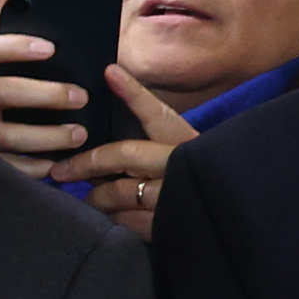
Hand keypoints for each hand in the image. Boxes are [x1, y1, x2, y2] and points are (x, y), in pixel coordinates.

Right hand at [0, 36, 86, 171]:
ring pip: (8, 135)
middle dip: (48, 94)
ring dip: (48, 136)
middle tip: (79, 97)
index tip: (49, 50)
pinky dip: (29, 167)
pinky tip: (51, 165)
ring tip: (77, 134)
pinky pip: (1, 165)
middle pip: (5, 92)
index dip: (18, 49)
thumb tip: (9, 4)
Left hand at [49, 67, 194, 241]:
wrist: (236, 211)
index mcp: (186, 142)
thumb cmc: (201, 178)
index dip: (133, 92)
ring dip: (97, 195)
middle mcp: (181, 165)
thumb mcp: (186, 150)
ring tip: (89, 197)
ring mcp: (174, 197)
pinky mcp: (168, 226)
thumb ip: (153, 135)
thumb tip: (113, 107)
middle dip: (87, 163)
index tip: (110, 72)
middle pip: (124, 155)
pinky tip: (110, 216)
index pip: (157, 113)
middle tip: (62, 171)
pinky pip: (125, 222)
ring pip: (117, 192)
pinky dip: (112, 218)